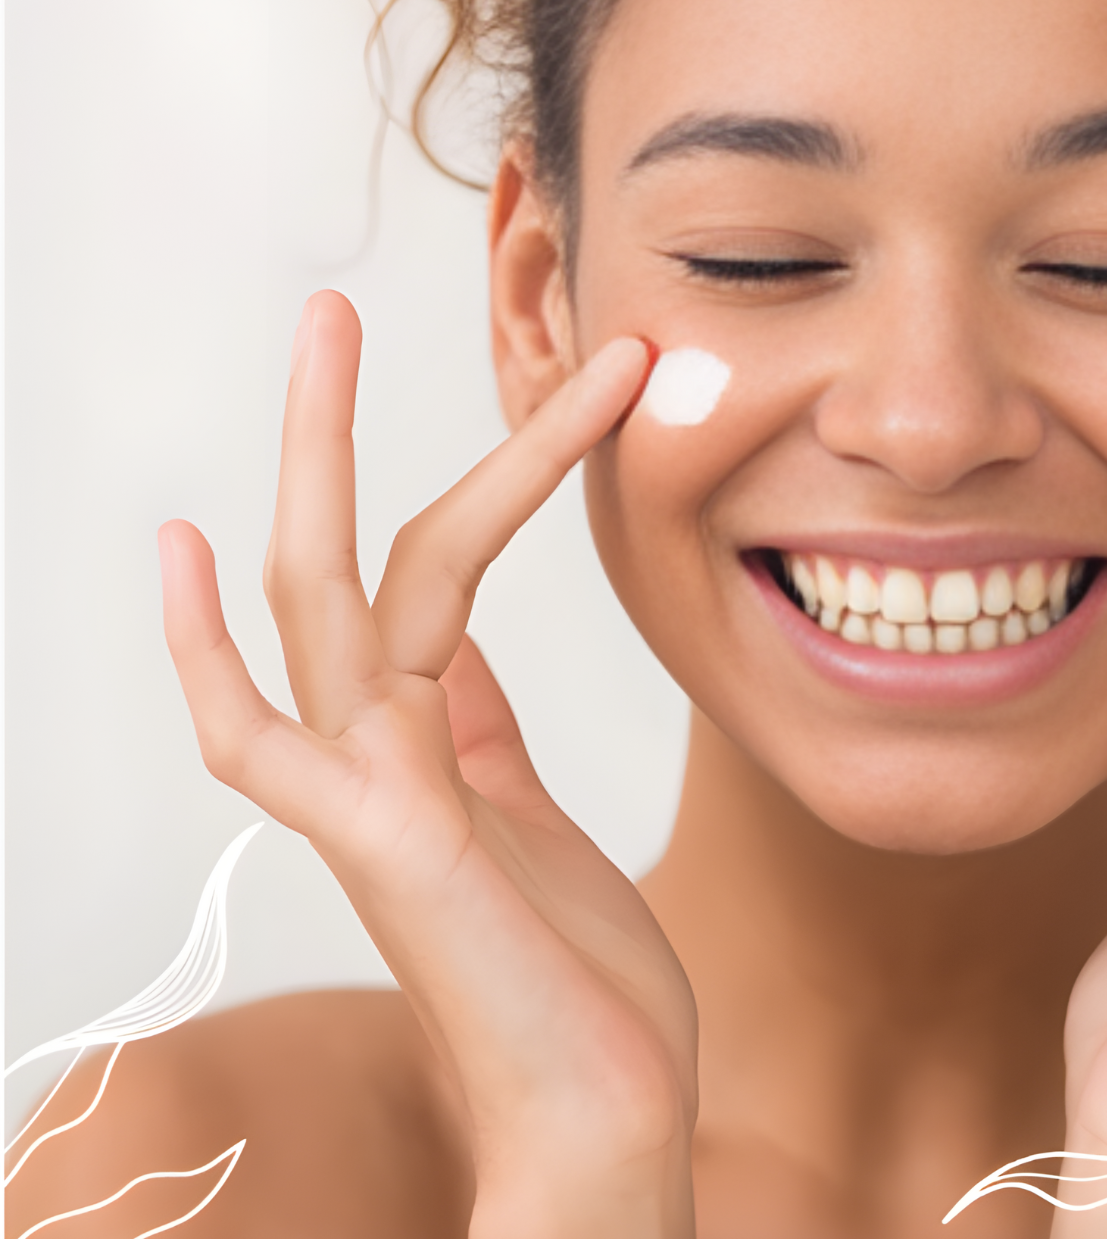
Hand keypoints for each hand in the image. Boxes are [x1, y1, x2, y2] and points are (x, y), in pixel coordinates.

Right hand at [160, 291, 695, 1238]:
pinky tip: (188, 549)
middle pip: (339, 562)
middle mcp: (378, 758)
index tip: (473, 413)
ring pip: (325, 599)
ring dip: (321, 460)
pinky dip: (209, 648)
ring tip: (323, 332)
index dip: (438, 487)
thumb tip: (465, 662)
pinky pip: (269, 734)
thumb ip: (482, 736)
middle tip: (328, 304)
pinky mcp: (384, 844)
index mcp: (428, 746)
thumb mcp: (528, 817)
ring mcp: (367, 798)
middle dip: (330, 432)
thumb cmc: (576, 979)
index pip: (423, 581)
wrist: (602, 1119)